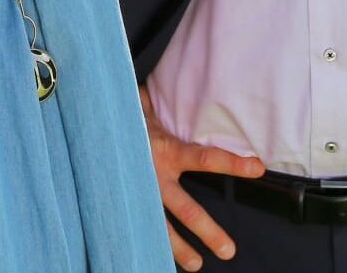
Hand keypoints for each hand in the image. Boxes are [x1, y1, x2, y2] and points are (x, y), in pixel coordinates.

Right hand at [140, 87, 264, 270]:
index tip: (258, 168)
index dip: (231, 163)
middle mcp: (153, 176)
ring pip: (161, 226)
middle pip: (185, 209)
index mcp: (164, 149)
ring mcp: (139, 192)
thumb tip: (192, 91)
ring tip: (198, 265)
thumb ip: (170, 109)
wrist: (88, 124)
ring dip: (180, 249)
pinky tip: (157, 258)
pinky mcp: (124, 200)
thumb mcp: (148, 105)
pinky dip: (148, 240)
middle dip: (208, 231)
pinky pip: (140, 223)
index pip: (203, 158)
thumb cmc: (126, 113)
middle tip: (228, 251)